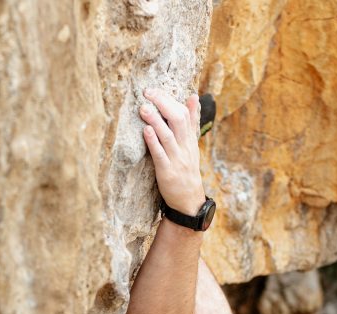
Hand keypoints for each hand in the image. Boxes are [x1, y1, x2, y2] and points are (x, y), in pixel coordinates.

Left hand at [139, 89, 205, 215]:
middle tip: (148, 93)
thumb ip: (191, 121)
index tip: (156, 90)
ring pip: (167, 135)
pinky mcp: (167, 171)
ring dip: (155, 120)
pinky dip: (153, 141)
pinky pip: (160, 154)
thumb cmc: (186, 168)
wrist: (189, 199)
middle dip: (162, 104)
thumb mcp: (191, 144)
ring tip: (143, 108)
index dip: (170, 100)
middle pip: (177, 119)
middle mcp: (184, 146)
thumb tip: (193, 96)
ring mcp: (176, 158)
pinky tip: (146, 130)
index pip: (183, 113)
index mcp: (189, 139)